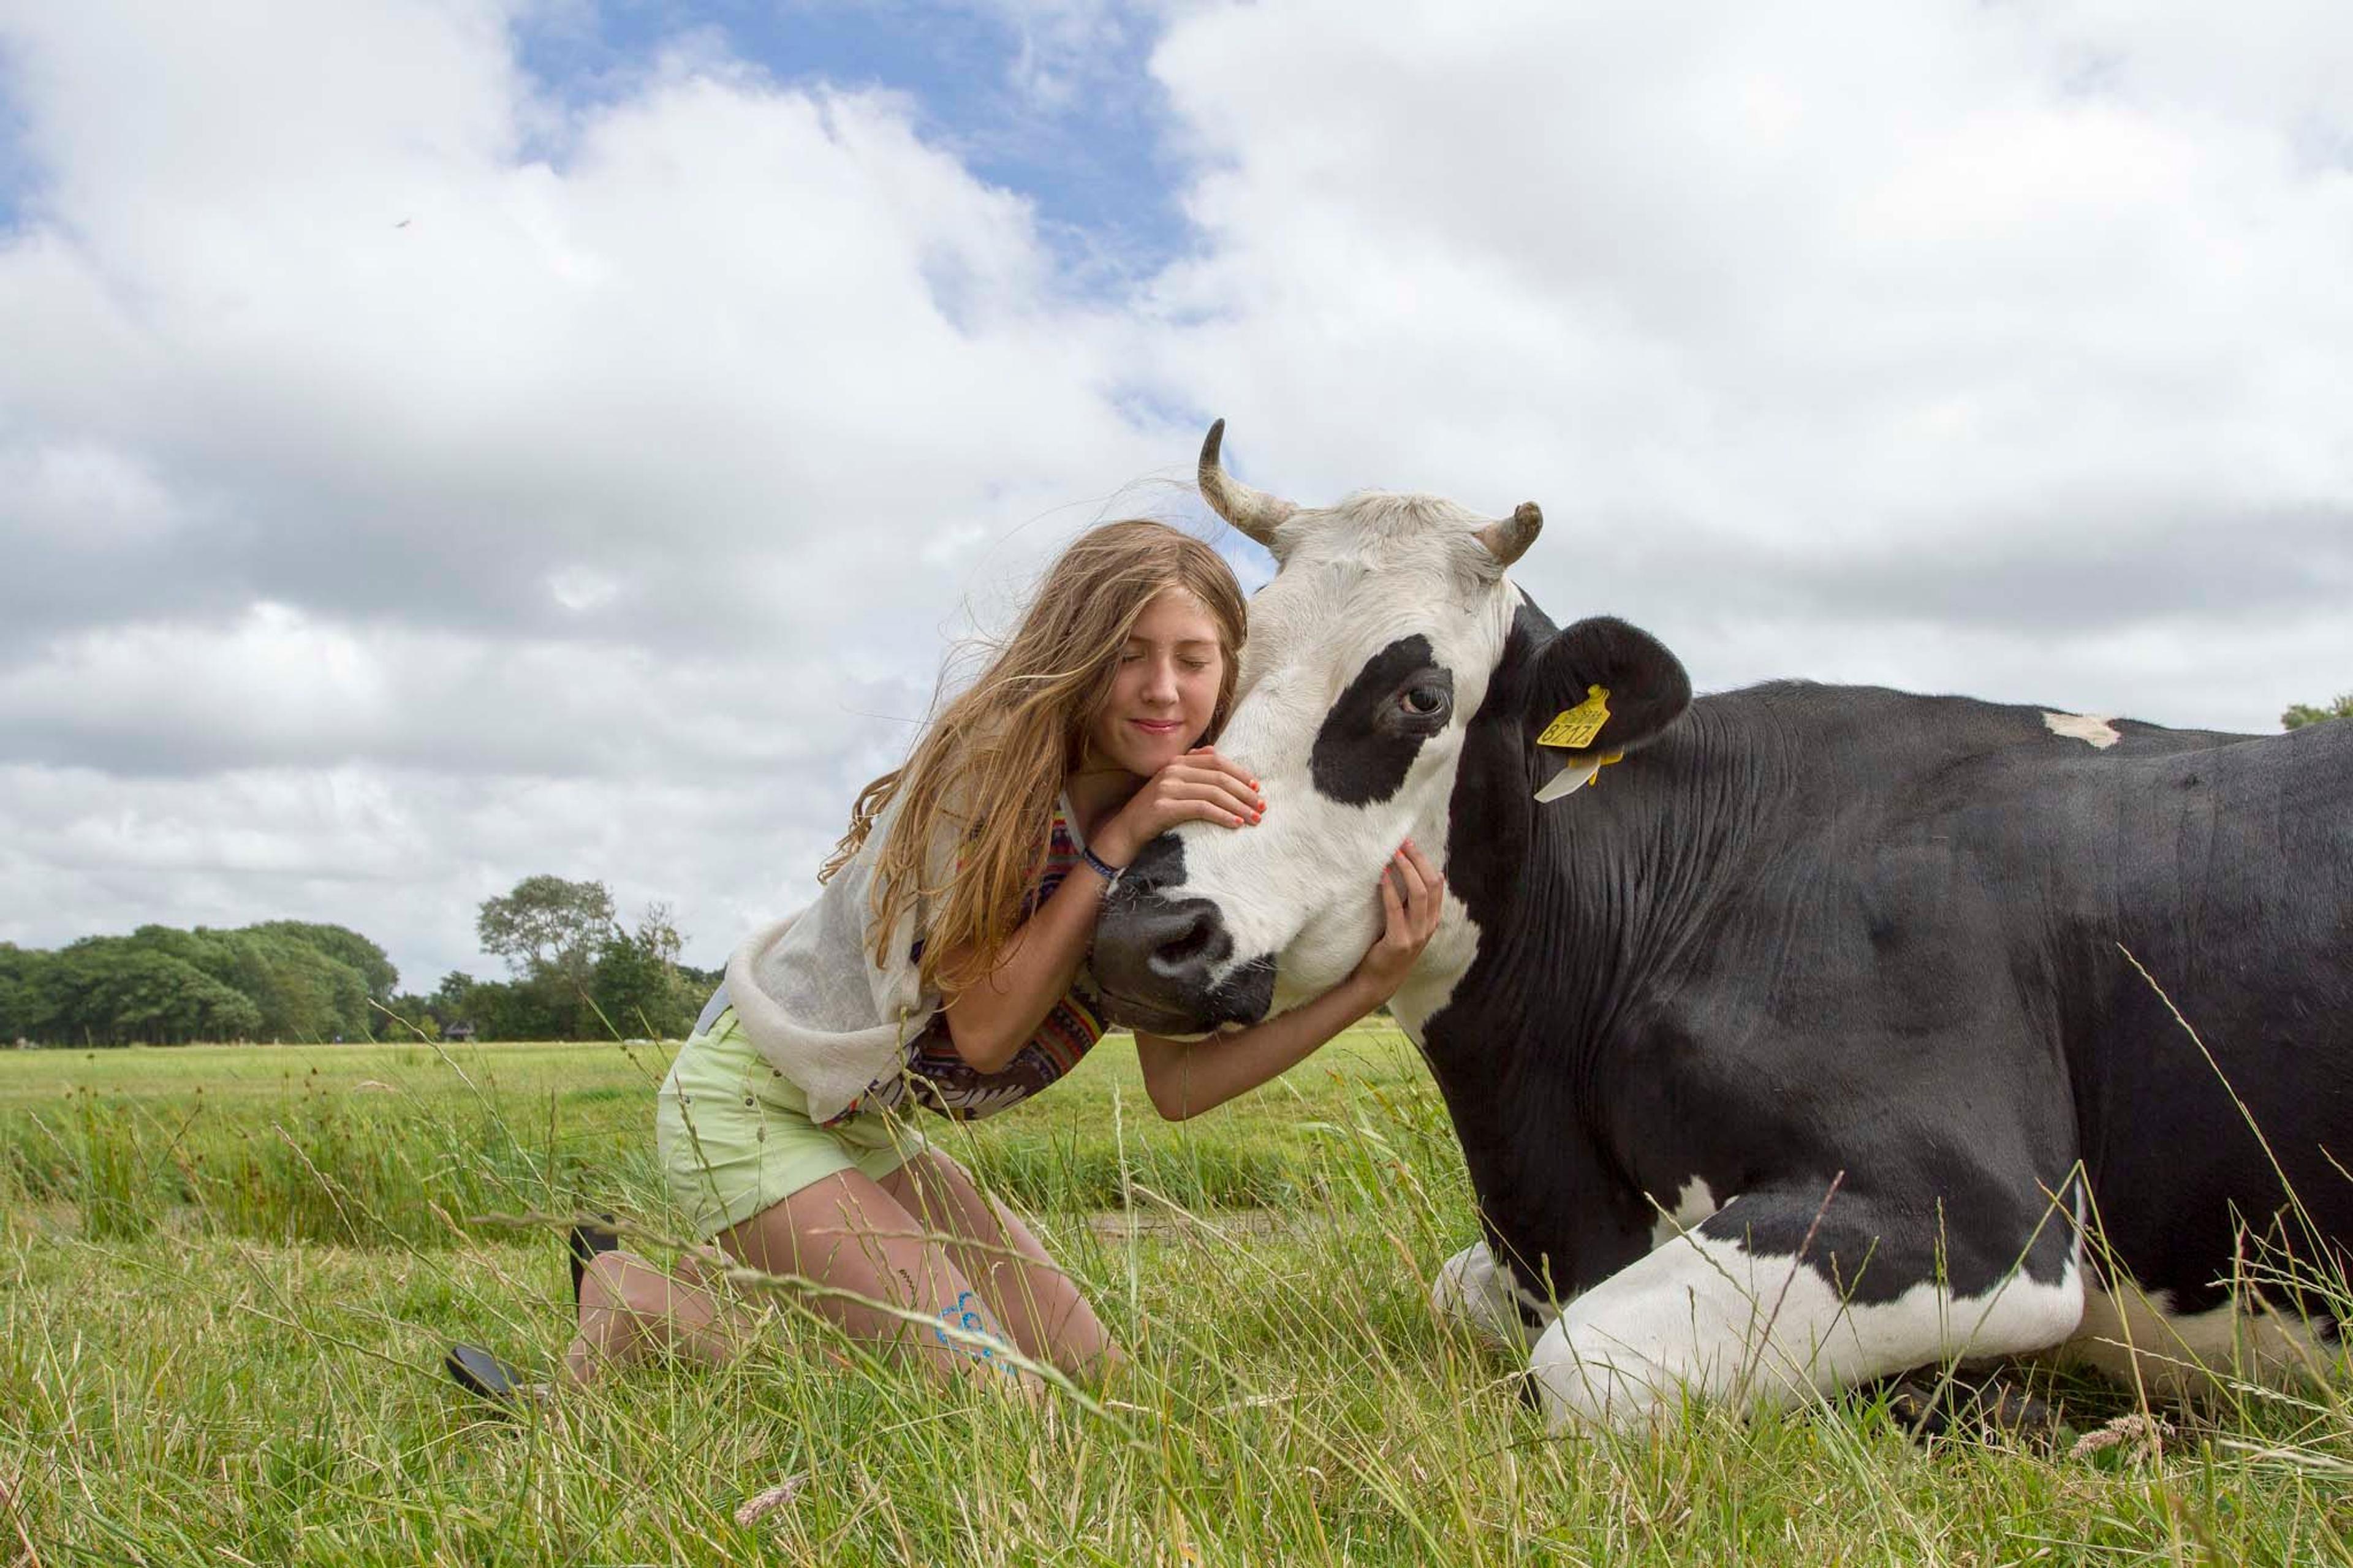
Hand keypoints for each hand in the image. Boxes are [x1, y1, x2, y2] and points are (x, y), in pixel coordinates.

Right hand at [1093, 747, 1263, 866]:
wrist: (1124, 832)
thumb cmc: (1154, 812)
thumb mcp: (1173, 786)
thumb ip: (1192, 768)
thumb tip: (1217, 754)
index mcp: (1177, 761)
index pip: (1217, 760)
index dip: (1240, 773)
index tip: (1257, 788)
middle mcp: (1172, 769)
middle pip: (1219, 776)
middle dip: (1245, 792)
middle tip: (1262, 807)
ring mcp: (1167, 787)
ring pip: (1214, 792)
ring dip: (1239, 806)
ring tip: (1254, 819)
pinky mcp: (1164, 806)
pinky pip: (1202, 808)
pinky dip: (1222, 815)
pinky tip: (1235, 824)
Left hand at [1348, 840, 1443, 1003]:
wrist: (1378, 982)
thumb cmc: (1387, 948)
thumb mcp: (1404, 924)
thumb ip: (1407, 905)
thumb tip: (1400, 872)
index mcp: (1432, 919)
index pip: (1437, 884)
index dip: (1425, 861)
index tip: (1410, 843)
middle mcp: (1428, 926)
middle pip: (1431, 884)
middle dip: (1418, 859)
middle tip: (1402, 842)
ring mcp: (1416, 935)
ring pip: (1419, 894)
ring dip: (1406, 869)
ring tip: (1393, 853)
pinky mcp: (1399, 942)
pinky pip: (1396, 909)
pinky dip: (1390, 889)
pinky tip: (1383, 875)